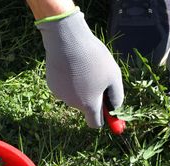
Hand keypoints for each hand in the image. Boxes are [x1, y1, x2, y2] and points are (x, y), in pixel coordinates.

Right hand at [37, 10, 123, 127]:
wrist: (66, 39)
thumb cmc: (93, 58)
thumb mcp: (113, 76)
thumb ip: (117, 96)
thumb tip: (115, 108)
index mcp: (89, 104)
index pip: (95, 124)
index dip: (103, 119)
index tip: (108, 110)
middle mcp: (73, 104)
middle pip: (86, 107)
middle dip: (93, 98)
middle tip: (98, 78)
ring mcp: (60, 94)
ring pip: (75, 96)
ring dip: (81, 88)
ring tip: (84, 68)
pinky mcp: (52, 84)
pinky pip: (65, 87)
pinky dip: (70, 81)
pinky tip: (72, 66)